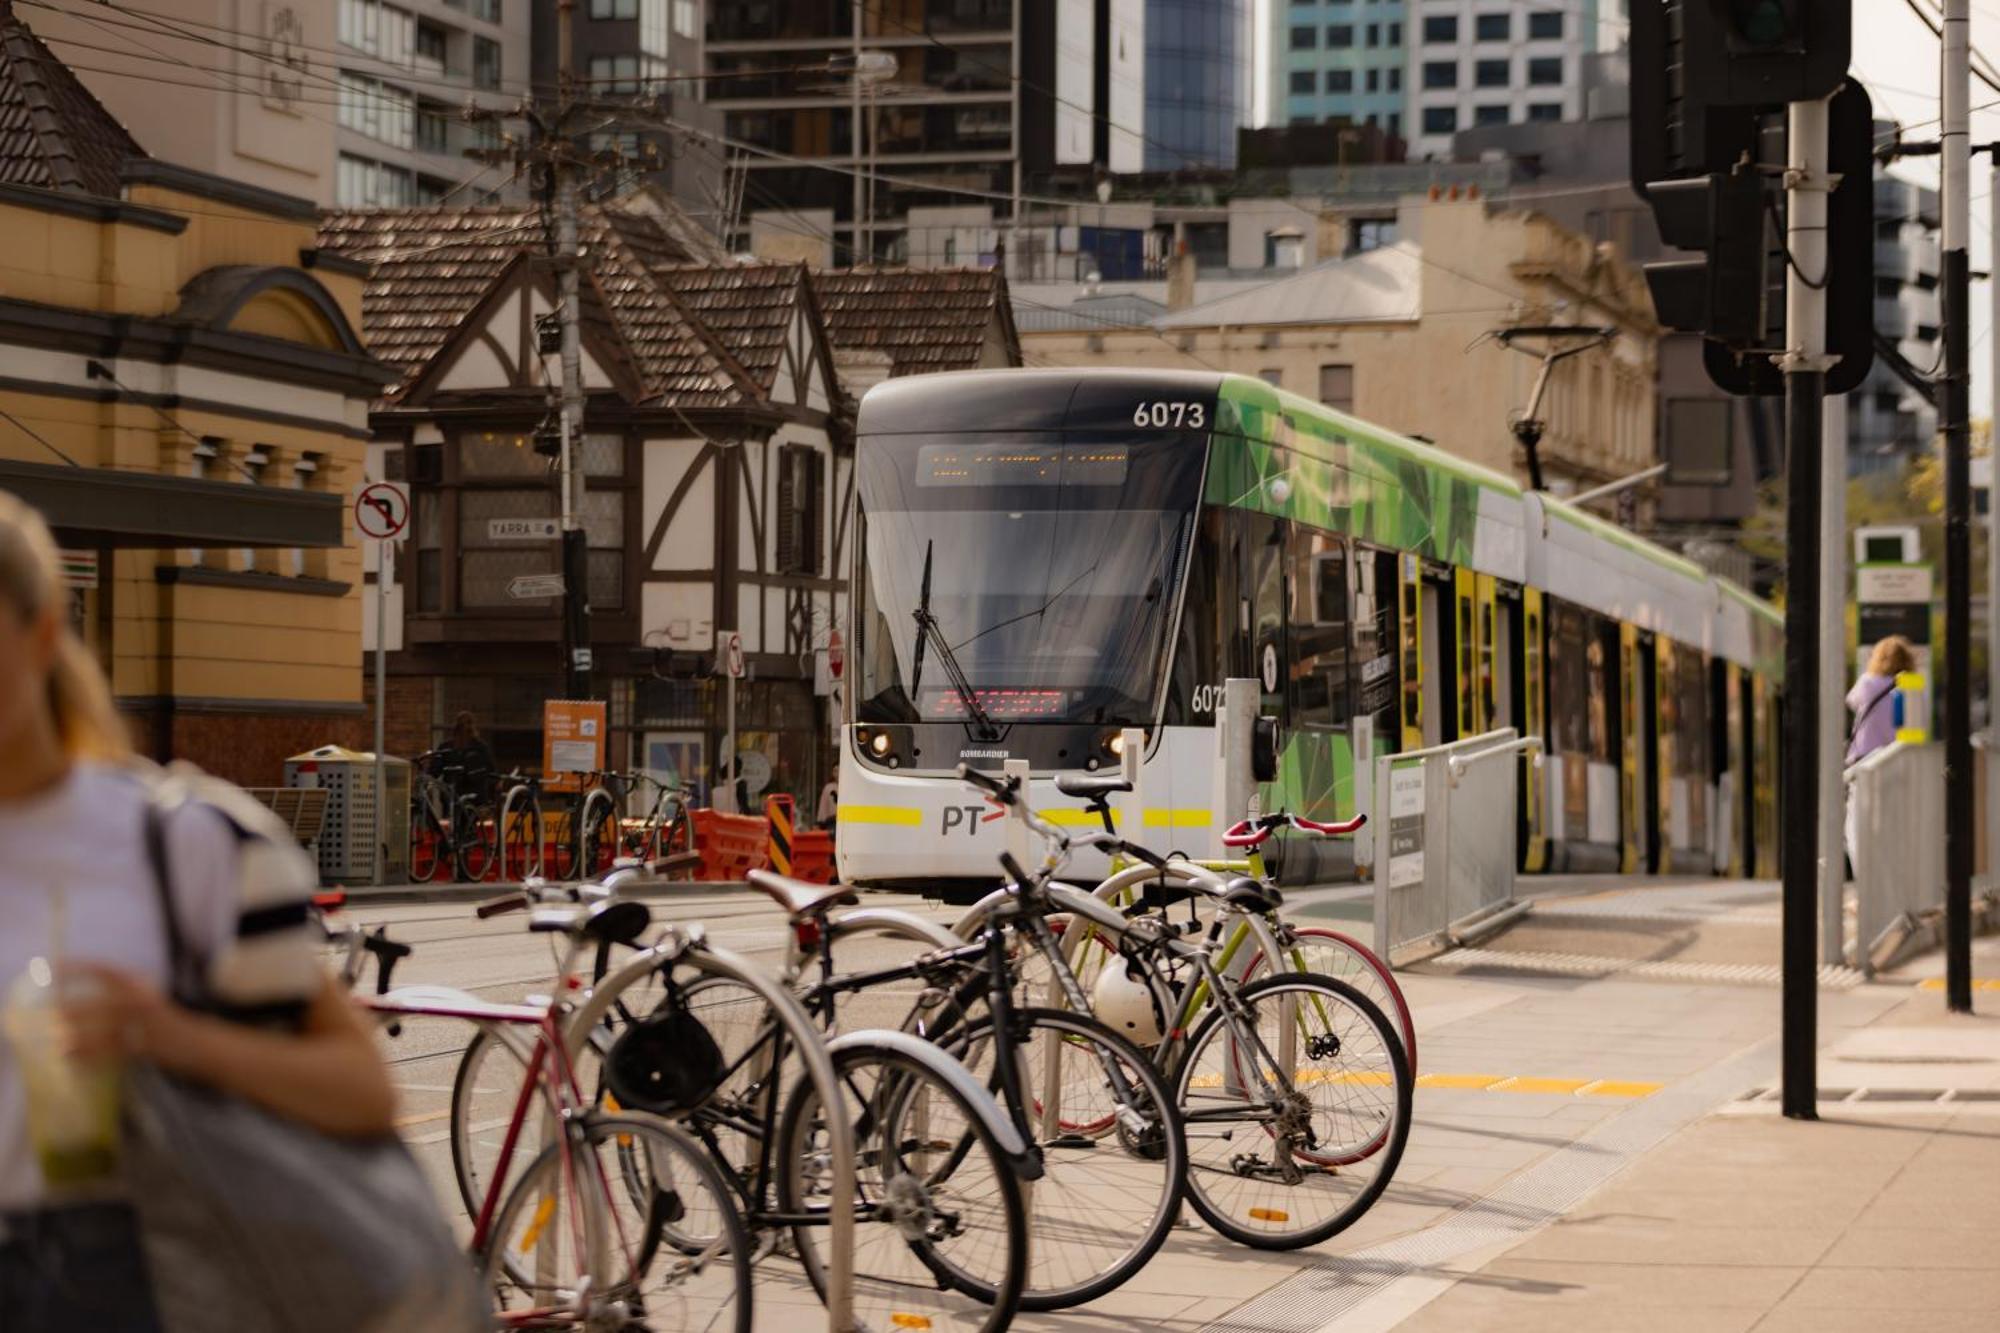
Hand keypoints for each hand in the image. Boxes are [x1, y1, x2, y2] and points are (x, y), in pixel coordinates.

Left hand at [58, 962, 181, 1066]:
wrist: (195, 1042)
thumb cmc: (160, 1022)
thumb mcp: (143, 999)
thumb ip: (116, 995)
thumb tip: (70, 1001)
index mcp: (140, 986)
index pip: (106, 971)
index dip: (78, 968)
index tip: (53, 967)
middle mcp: (144, 1001)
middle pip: (104, 1003)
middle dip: (76, 1009)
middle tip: (52, 1016)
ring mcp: (147, 1025)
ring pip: (107, 1030)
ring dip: (80, 1037)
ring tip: (58, 1043)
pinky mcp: (148, 1047)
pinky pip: (113, 1051)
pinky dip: (90, 1055)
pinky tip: (72, 1057)